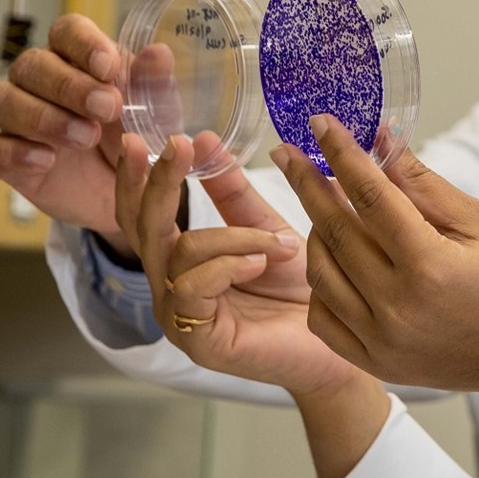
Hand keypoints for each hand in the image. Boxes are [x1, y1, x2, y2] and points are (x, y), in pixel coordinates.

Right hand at [0, 14, 136, 249]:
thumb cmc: (134, 138)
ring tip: (84, 137)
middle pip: (33, 64)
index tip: (108, 66)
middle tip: (106, 108)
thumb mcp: (154, 115)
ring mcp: (16, 118)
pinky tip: (46, 160)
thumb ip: (154, 85)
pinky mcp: (4, 156)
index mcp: (76, 58)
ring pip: (3, 100)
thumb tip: (159, 54)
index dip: (83, 43)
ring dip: (43, 117)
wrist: (125, 193)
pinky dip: (13, 152)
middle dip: (69, 85)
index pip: (67, 31)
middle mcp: (39, 81)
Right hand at [116, 131, 366, 397]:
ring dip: (234, 236)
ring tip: (280, 244)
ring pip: (180, 252)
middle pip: (144, 228)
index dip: (138, 177)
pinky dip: (230, 264)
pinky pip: (195, 287)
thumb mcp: (265, 228)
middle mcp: (170, 289)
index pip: (142, 215)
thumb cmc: (303, 290)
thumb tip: (205, 139)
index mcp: (179, 263)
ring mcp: (179, 317)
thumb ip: (232, 192)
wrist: (340, 340)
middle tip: (179, 146)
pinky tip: (262, 263)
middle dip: (159, 182)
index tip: (142, 136)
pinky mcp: (198, 341)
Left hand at [272, 114, 478, 410]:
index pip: (370, 197)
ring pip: (321, 273)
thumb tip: (383, 140)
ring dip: (315, 231)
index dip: (343, 154)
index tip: (322, 124)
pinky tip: (333, 259)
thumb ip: (425, 185)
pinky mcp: (377, 362)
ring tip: (324, 206)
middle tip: (288, 153)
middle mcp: (397, 307)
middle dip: (309, 184)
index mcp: (430, 267)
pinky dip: (322, 283)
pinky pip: (324, 318)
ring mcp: (382, 340)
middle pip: (335, 231)